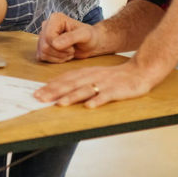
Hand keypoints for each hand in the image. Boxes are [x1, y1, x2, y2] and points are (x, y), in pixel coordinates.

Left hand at [32, 61, 159, 108]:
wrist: (141, 70)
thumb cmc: (115, 76)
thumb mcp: (95, 74)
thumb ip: (79, 80)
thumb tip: (59, 88)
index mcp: (87, 73)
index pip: (65, 78)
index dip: (50, 86)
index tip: (36, 93)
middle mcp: (93, 77)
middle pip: (71, 84)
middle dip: (54, 91)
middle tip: (40, 98)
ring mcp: (105, 83)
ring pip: (86, 90)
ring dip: (72, 97)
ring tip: (60, 103)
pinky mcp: (117, 90)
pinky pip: (106, 96)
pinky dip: (97, 100)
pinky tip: (89, 106)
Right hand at [36, 12, 102, 62]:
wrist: (89, 44)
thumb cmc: (89, 37)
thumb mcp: (85, 35)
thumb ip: (71, 37)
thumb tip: (55, 44)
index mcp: (56, 19)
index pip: (48, 36)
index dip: (59, 46)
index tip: (72, 47)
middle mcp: (47, 25)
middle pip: (44, 46)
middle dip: (60, 52)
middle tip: (71, 50)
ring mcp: (43, 36)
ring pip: (42, 52)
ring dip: (58, 57)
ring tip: (68, 52)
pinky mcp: (42, 45)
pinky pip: (42, 56)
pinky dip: (54, 60)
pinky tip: (63, 55)